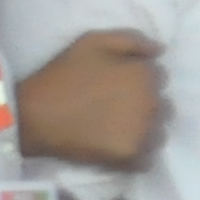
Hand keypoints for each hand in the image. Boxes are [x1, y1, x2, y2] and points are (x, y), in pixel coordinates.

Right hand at [19, 28, 165, 169]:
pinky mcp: (131, 156)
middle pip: (164, 106)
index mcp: (145, 75)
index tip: (119, 86)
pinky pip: (148, 159)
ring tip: (117, 130)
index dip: (139, 79)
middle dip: (146, 106)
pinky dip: (137, 156)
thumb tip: (160, 50)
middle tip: (117, 109)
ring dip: (145, 131)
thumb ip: (131, 40)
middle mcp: (152, 103)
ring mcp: (143, 132)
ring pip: (160, 133)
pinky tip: (116, 147)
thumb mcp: (93, 41)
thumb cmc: (63, 75)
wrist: (35, 115)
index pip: (160, 77)